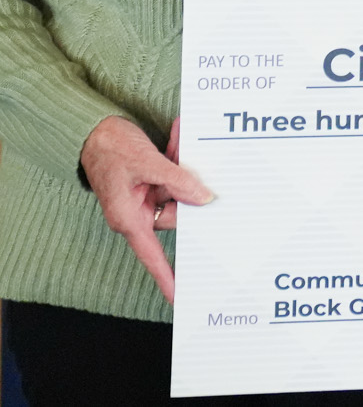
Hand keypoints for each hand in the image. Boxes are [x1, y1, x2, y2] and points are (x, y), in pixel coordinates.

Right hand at [80, 115, 213, 303]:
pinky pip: (172, 176)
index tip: (178, 294)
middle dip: (186, 187)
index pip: (150, 254)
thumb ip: (177, 180)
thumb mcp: (147, 163)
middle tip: (187, 160)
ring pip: (178, 191)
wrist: (95, 129)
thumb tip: (204, 198)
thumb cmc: (111, 149)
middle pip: (177, 213)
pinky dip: (177, 158)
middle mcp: (137, 212)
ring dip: (182, 166)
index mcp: (128, 218)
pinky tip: (177, 135)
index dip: (165, 275)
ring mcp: (145, 198)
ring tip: (178, 139)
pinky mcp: (151, 184)